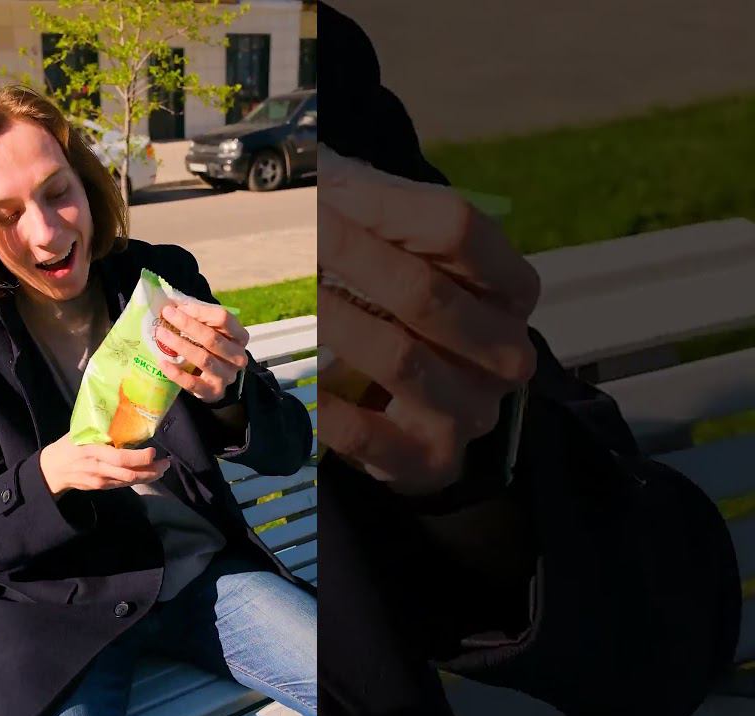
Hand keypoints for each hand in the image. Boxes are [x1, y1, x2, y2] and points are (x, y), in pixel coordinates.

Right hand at [39, 433, 170, 496]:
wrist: (52, 470)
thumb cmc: (68, 446)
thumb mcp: (80, 433)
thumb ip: (100, 430)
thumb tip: (123, 414)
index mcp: (93, 452)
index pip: (120, 458)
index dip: (139, 458)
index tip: (153, 451)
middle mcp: (98, 469)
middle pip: (129, 474)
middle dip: (151, 470)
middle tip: (166, 462)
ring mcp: (100, 481)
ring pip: (129, 482)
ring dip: (148, 476)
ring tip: (162, 468)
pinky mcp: (102, 488)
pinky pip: (123, 485)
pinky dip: (138, 479)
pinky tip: (148, 473)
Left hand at [153, 303, 249, 403]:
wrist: (216, 381)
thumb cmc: (212, 350)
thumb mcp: (213, 331)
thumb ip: (200, 318)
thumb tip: (174, 303)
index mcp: (240, 337)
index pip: (223, 318)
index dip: (200, 311)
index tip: (180, 307)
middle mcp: (237, 357)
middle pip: (212, 338)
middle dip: (187, 325)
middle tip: (167, 315)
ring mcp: (226, 376)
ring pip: (203, 358)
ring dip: (179, 344)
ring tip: (161, 334)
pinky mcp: (212, 392)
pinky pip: (192, 382)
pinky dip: (175, 372)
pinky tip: (162, 362)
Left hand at [317, 146, 539, 495]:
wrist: (408, 416)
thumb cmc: (399, 310)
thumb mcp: (393, 243)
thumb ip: (370, 202)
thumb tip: (321, 169)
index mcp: (511, 286)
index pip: (456, 228)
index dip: (383, 207)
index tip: (323, 194)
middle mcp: (507, 349)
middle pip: (425, 292)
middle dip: (348, 259)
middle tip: (293, 238)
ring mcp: (474, 409)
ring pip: (400, 358)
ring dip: (334, 324)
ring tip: (291, 297)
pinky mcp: (429, 459)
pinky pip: (367, 432)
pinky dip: (324, 404)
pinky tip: (296, 377)